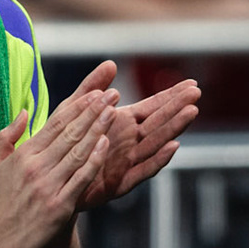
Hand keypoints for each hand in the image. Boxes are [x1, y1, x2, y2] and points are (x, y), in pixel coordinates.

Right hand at [0, 85, 112, 247]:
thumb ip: (7, 137)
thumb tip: (23, 113)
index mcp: (23, 155)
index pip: (55, 124)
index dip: (78, 106)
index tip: (95, 93)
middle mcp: (36, 167)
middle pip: (70, 133)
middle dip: (93, 111)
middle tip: (111, 95)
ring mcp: (48, 186)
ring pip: (78, 151)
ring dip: (98, 130)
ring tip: (113, 112)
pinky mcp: (59, 206)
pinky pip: (81, 178)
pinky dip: (94, 160)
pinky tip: (106, 144)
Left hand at [66, 60, 198, 209]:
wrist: (52, 183)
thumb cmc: (63, 146)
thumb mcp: (73, 111)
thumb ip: (91, 88)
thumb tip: (111, 63)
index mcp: (120, 124)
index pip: (152, 107)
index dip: (171, 96)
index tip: (191, 84)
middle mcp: (129, 142)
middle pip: (159, 122)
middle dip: (177, 107)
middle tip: (197, 93)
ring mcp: (127, 162)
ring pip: (156, 143)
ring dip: (174, 128)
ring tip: (191, 112)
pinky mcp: (120, 183)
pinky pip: (143, 170)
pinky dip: (159, 159)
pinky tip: (173, 146)